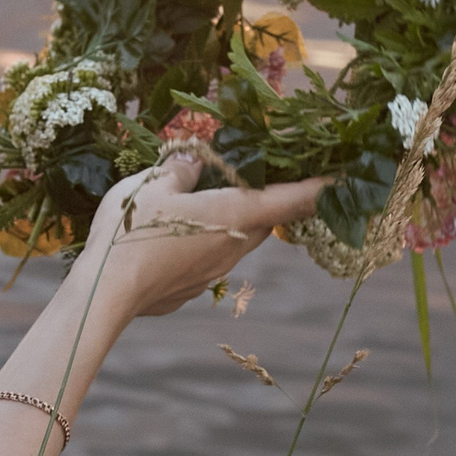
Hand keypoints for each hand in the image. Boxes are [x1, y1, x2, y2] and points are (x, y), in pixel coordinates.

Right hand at [77, 150, 330, 318]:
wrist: (105, 294)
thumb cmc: (133, 231)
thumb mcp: (153, 183)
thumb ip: (181, 169)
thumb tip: (195, 161)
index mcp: (235, 213)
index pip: (296, 198)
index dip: (326, 186)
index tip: (351, 179)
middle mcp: (235, 245)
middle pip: (265, 219)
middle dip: (264, 198)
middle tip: (247, 175)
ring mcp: (214, 272)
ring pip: (235, 238)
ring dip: (228, 220)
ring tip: (196, 202)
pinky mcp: (191, 288)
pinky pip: (206, 257)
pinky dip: (199, 242)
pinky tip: (166, 236)